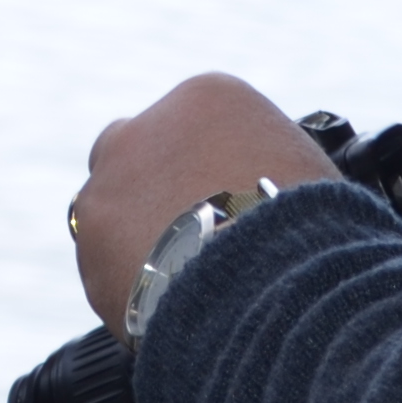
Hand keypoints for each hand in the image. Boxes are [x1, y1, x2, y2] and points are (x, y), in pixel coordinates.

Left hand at [68, 75, 338, 332]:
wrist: (275, 283)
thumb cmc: (311, 227)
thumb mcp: (305, 170)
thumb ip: (267, 165)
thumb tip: (268, 194)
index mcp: (207, 98)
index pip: (196, 126)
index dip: (211, 169)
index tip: (228, 200)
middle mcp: (146, 127)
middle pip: (138, 154)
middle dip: (154, 189)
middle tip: (190, 234)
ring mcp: (108, 185)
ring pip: (111, 210)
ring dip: (136, 238)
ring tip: (183, 281)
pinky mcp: (90, 245)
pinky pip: (105, 265)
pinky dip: (131, 284)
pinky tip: (169, 305)